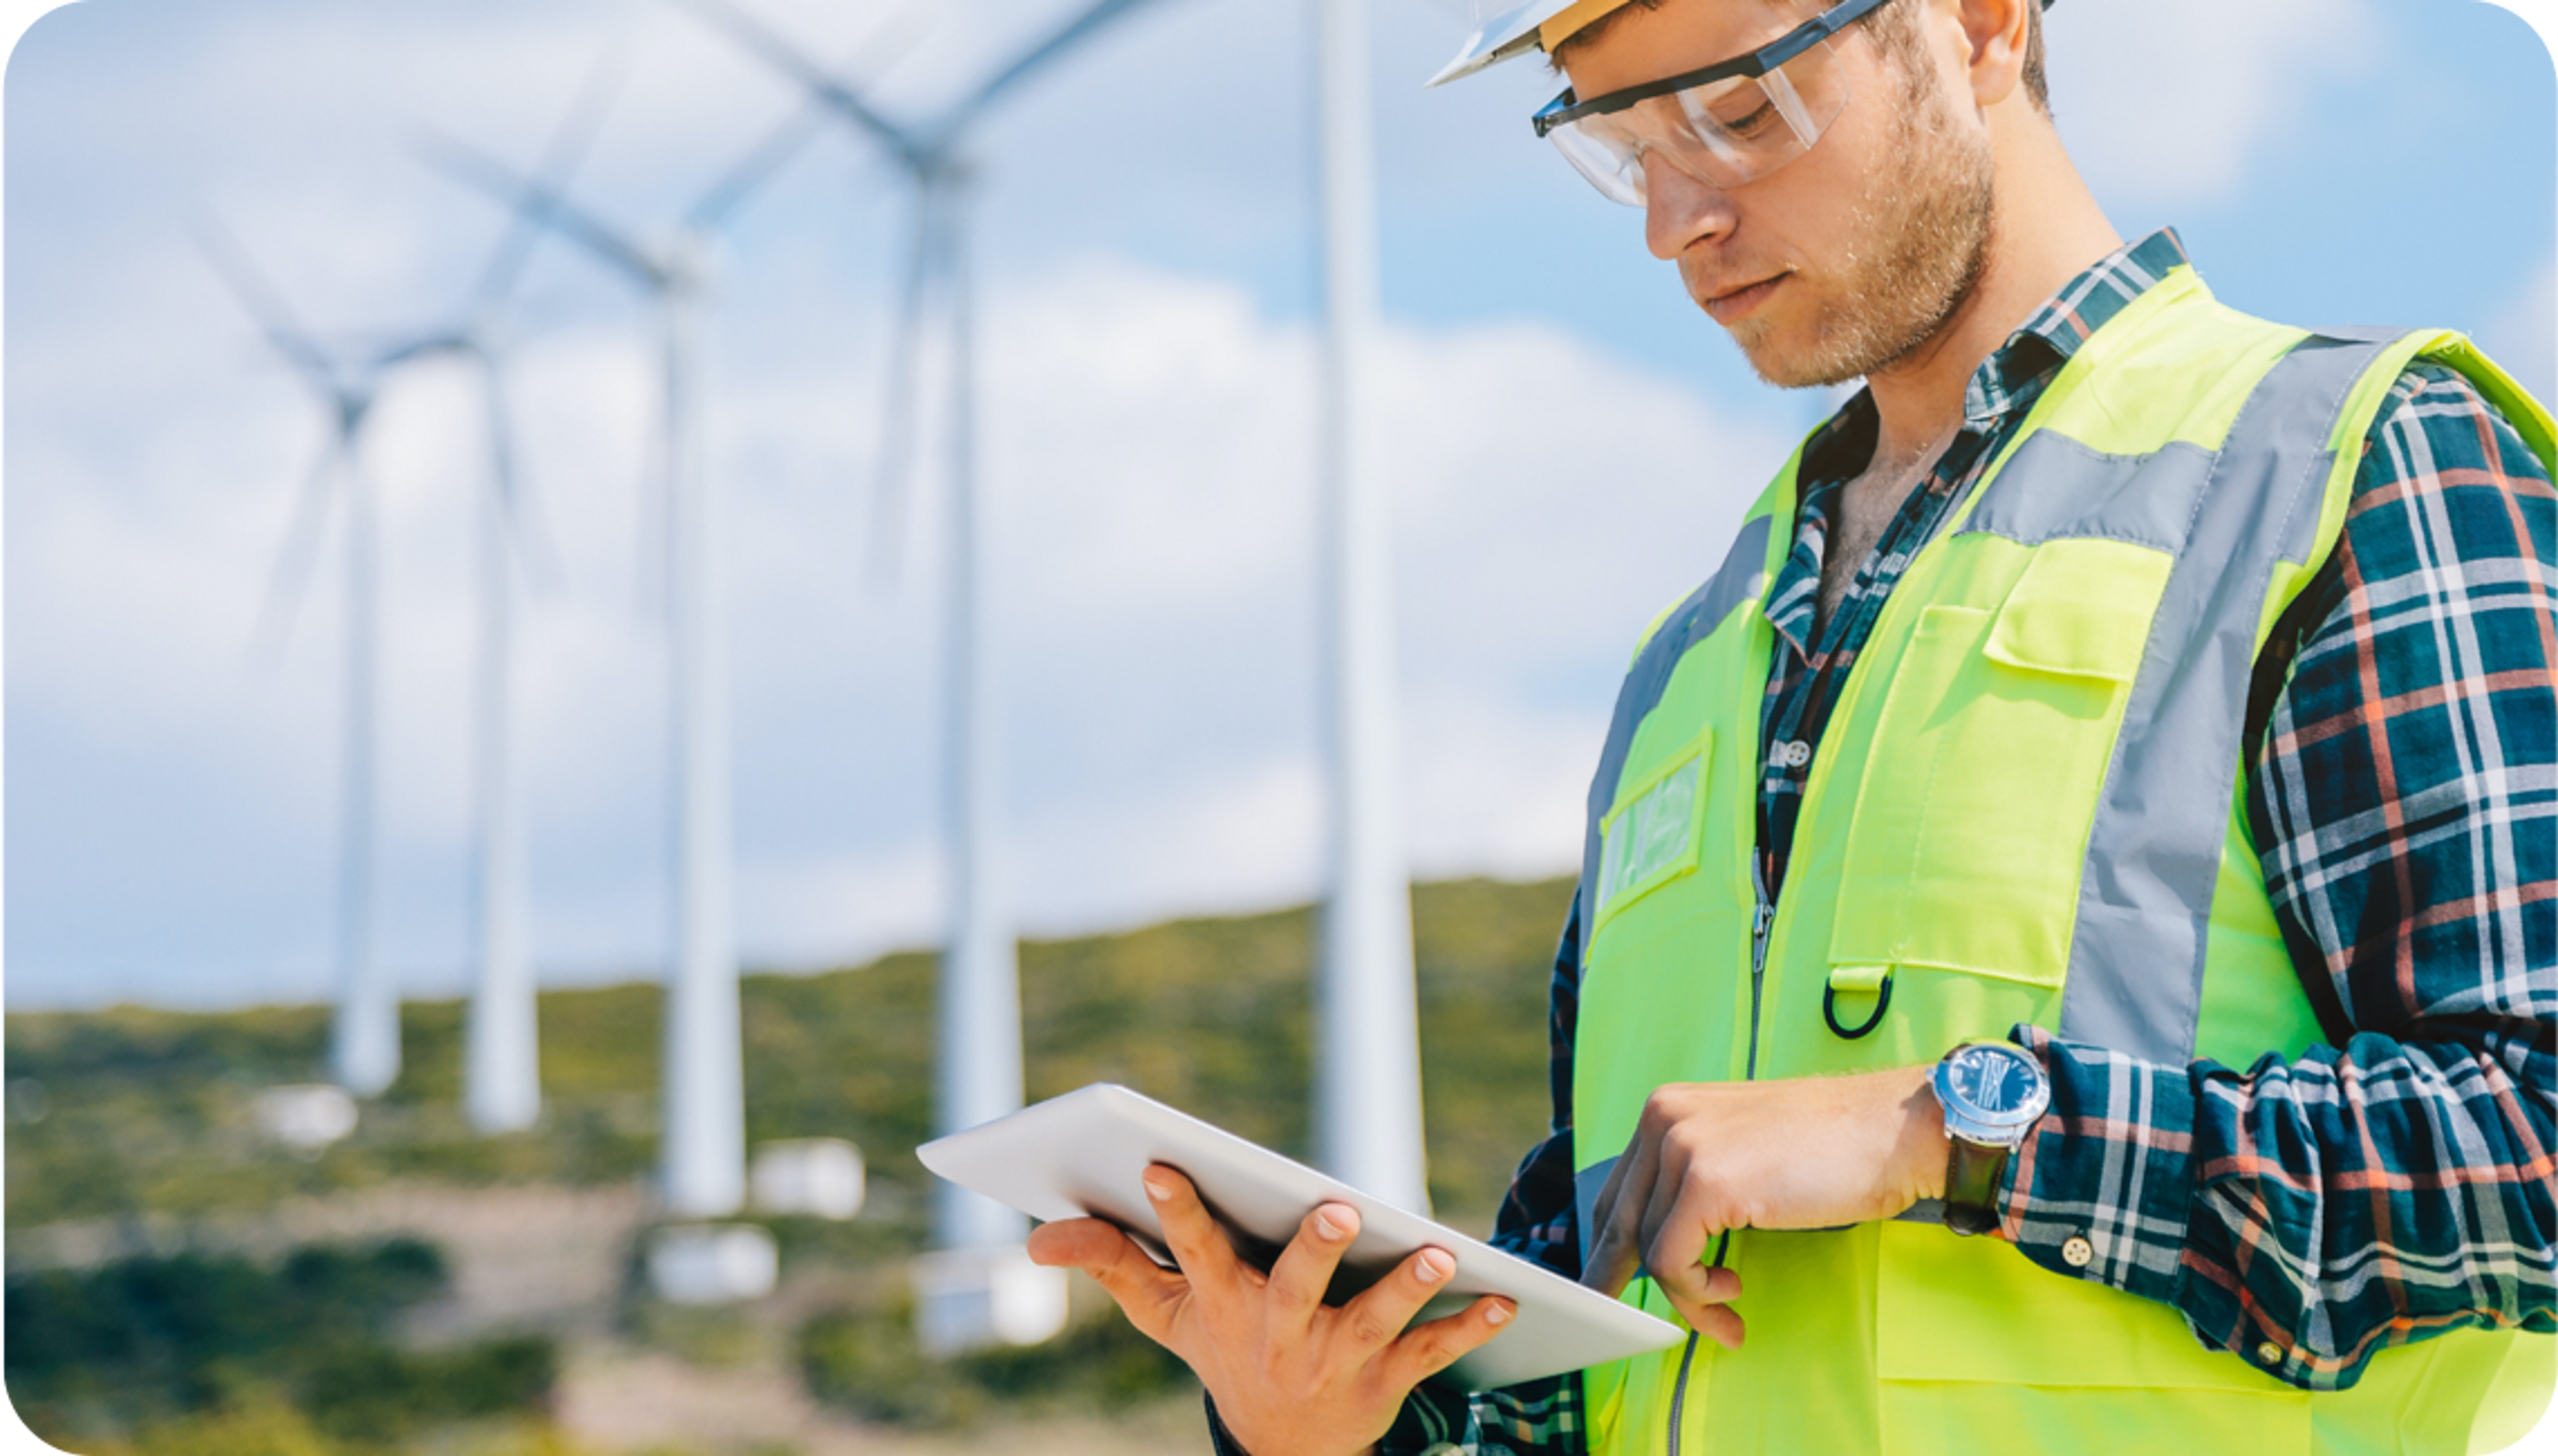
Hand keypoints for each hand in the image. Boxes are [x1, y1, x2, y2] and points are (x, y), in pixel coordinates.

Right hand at [1026, 1164, 1516, 1455]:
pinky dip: (1469, 1326)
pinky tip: (1506, 1299)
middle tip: (1339, 1208)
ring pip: (1374, 1318)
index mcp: (1221, 1304)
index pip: (1191, 1251)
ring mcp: (1335, 1357)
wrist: (1284, 1449)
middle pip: (1293, 1287)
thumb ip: (1110, 1265)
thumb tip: (1038, 1236)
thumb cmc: (1223, 1347)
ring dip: (1406, 1287)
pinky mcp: (1387, 1377)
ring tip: (1436, 1252)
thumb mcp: (1165, 1316)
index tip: (1162, 1163)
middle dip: (1315, 1250)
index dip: (1176, 1210)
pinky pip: (1433, 1351)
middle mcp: (1277, 1331)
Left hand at [1579, 1068, 1946, 1346]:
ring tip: (1726, 1312)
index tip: (1612, 1286)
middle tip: (1631, 1324)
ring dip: (1686, 1297)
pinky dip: (1697, 1295)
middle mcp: (1664, 1119)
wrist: (1892, 1132)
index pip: (1617, 1191)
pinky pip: (1673, 1263)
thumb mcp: (1742, 1152)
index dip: (1612, 1247)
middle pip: (1618, 1221)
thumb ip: (1695, 1181)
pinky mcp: (1706, 1184)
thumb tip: (1661, 1238)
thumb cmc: (1834, 1148)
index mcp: (1669, 1108)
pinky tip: (1732, 1294)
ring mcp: (1682, 1148)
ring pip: (1648, 1250)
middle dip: (1621, 1280)